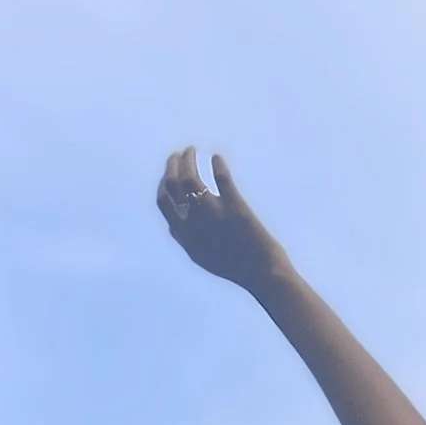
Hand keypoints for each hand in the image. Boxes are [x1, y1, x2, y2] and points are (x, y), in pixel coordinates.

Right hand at [157, 149, 285, 292]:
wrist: (262, 274)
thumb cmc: (232, 266)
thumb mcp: (200, 257)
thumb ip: (183, 239)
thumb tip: (172, 225)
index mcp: (184, 235)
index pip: (163, 201)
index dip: (163, 183)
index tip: (169, 172)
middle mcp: (194, 222)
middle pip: (173, 185)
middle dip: (172, 165)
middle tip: (179, 154)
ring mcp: (214, 214)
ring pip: (191, 177)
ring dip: (188, 159)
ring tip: (192, 150)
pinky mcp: (235, 207)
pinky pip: (222, 178)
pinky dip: (217, 164)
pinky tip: (216, 157)